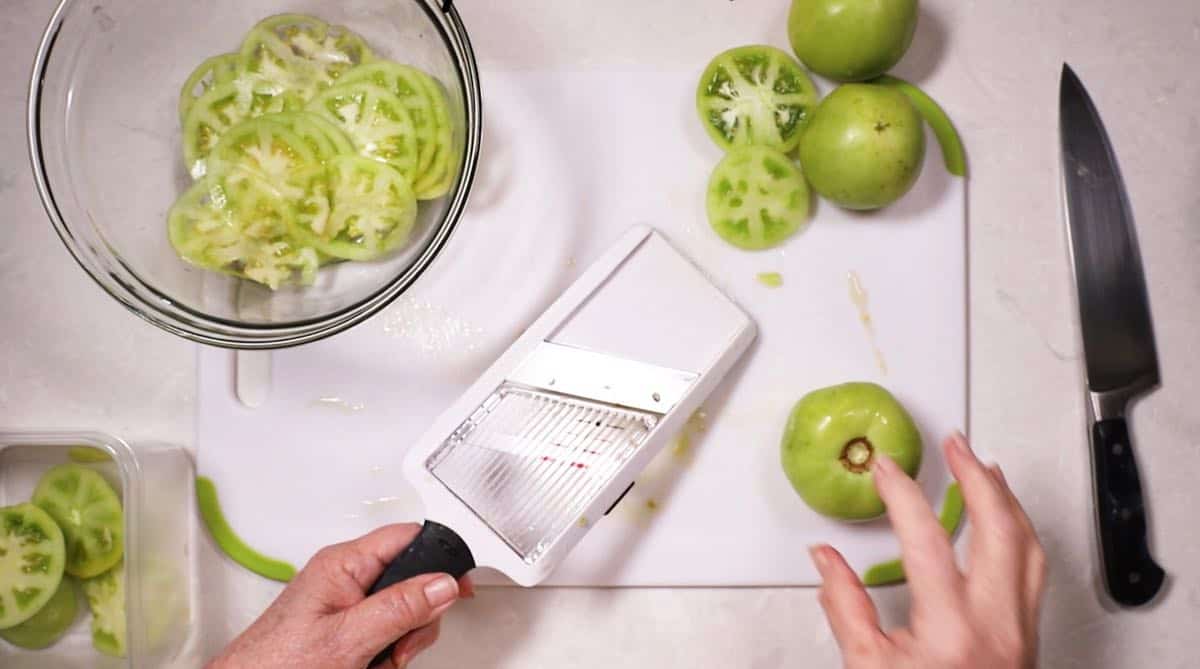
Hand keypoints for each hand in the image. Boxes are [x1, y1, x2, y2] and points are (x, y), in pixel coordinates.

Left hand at [209, 524, 473, 668]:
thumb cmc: (277, 662)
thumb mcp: (349, 637)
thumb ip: (399, 608)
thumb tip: (442, 583)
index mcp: (344, 563)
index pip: (408, 537)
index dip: (440, 556)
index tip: (461, 582)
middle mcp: (345, 576)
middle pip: (412, 578)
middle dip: (418, 616)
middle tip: (402, 644)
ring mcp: (345, 603)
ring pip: (403, 609)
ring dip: (402, 640)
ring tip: (380, 661)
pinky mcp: (345, 627)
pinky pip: (385, 630)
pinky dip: (387, 651)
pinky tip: (371, 665)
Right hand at [810, 433, 1045, 668]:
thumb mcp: (866, 668)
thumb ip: (844, 607)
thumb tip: (826, 559)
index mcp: (950, 632)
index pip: (928, 540)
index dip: (903, 494)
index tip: (886, 470)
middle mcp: (996, 626)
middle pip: (1000, 528)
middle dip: (976, 476)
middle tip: (955, 445)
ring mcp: (1020, 631)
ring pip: (1030, 545)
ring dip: (1007, 499)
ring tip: (986, 468)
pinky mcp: (1029, 638)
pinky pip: (1036, 570)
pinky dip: (1021, 532)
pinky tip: (1007, 520)